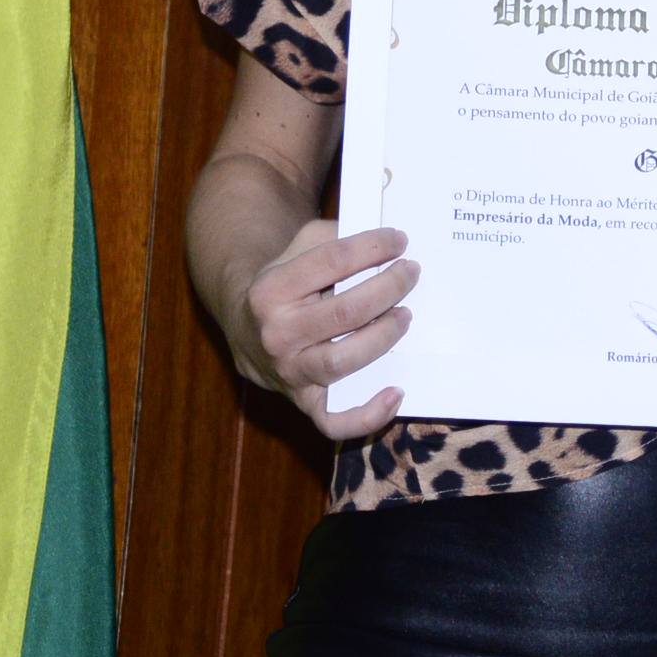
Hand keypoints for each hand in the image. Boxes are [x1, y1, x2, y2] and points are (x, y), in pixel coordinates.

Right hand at [223, 219, 413, 441]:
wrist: (246, 330)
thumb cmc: (285, 284)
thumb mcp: (296, 249)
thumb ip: (334, 235)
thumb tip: (385, 236)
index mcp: (271, 291)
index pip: (332, 261)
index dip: (372, 247)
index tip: (400, 240)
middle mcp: (277, 334)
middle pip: (345, 311)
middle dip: (388, 288)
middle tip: (411, 272)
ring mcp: (290, 372)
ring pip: (342, 361)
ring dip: (384, 337)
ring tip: (405, 315)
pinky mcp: (304, 402)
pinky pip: (334, 421)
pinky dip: (367, 416)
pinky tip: (396, 393)